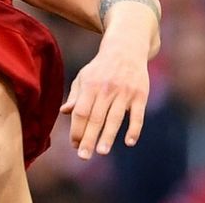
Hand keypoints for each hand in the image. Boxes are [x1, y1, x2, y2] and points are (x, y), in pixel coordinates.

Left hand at [59, 45, 149, 159]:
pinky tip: (129, 142)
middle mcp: (106, 89)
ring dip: (108, 136)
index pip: (81, 111)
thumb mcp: (84, 77)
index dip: (77, 128)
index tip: (74, 144)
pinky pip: (137, 115)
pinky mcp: (140, 94)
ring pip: (115, 118)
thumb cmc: (101, 67)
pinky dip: (134, 129)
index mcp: (90, 85)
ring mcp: (124, 92)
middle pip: (96, 118)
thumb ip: (76, 95)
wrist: (126, 49)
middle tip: (83, 156)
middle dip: (89, 138)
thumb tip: (64, 112)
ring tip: (101, 152)